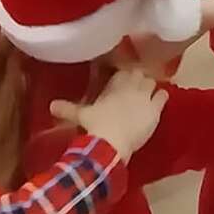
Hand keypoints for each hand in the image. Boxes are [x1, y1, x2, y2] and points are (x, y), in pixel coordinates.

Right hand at [48, 65, 167, 159]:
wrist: (112, 142)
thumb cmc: (95, 125)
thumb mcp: (80, 115)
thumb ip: (67, 108)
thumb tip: (50, 105)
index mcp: (113, 83)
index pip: (122, 70)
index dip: (123, 75)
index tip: (121, 79)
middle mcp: (131, 85)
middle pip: (138, 73)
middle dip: (137, 79)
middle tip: (133, 88)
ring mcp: (145, 96)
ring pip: (151, 82)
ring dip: (149, 86)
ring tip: (146, 94)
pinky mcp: (156, 109)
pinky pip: (163, 95)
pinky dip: (161, 97)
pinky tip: (159, 101)